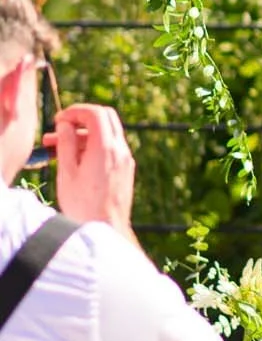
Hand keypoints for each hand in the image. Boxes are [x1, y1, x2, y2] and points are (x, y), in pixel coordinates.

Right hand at [50, 104, 136, 244]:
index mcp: (106, 148)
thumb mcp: (67, 172)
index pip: (95, 113)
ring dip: (84, 134)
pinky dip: (93, 145)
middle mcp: (121, 150)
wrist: (106, 228)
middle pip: (106, 118)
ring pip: (107, 133)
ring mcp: (126, 159)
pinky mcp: (126, 169)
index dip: (75, 111)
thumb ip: (66, 144)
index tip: (58, 120)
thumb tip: (65, 125)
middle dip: (81, 118)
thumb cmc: (82, 204)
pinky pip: (111, 148)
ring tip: (56, 146)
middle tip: (59, 128)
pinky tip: (73, 158)